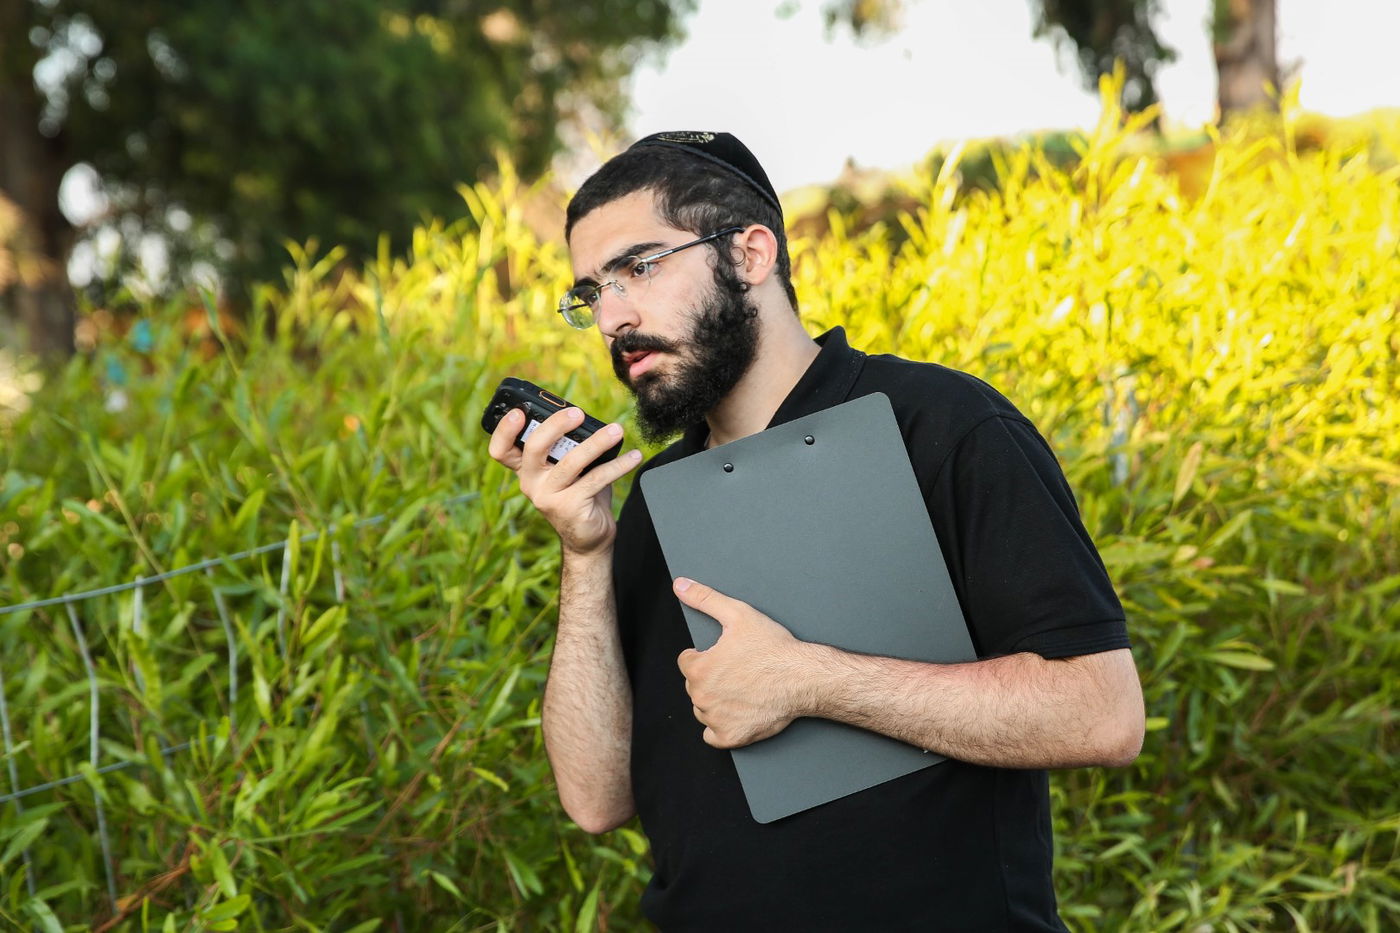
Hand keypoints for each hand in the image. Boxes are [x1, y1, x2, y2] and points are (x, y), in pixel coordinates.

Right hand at [487, 406, 642, 554]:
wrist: (589, 538)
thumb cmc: (580, 494)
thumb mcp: (569, 468)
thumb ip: (569, 445)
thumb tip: (586, 417)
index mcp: (525, 470)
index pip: (501, 450)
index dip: (504, 430)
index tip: (518, 412)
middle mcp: (530, 483)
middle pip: (534, 448)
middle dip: (555, 425)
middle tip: (578, 413)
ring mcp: (547, 497)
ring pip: (571, 462)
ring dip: (597, 443)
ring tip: (616, 431)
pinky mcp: (569, 507)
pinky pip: (596, 479)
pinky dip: (618, 466)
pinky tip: (633, 457)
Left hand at [673, 578, 814, 748]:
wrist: (803, 677)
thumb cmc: (773, 648)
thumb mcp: (737, 614)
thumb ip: (704, 598)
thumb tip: (680, 585)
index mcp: (699, 668)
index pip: (687, 662)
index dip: (705, 656)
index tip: (725, 656)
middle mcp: (702, 696)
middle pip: (694, 686)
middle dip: (711, 678)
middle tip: (737, 671)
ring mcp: (716, 719)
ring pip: (703, 710)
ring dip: (715, 702)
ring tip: (741, 689)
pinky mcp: (731, 737)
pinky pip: (713, 735)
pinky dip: (722, 727)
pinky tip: (738, 712)